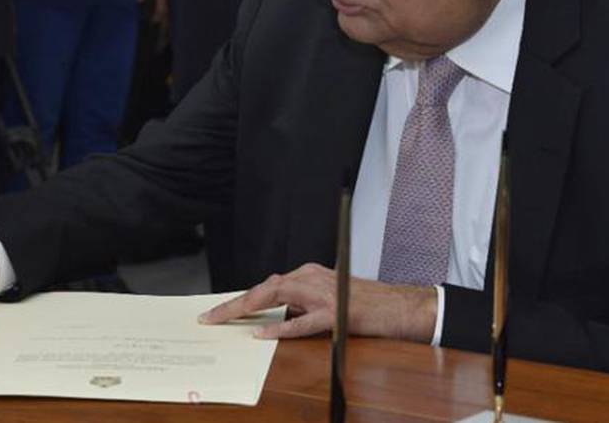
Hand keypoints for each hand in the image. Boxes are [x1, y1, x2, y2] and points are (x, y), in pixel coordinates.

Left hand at [138, 0, 167, 34]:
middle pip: (168, 13)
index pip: (161, 9)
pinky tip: (169, 20)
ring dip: (169, 21)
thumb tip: (139, 0)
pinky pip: (170, 7)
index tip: (154, 23)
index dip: (157, 17)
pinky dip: (169, 14)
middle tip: (165, 36)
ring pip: (170, 11)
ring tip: (169, 32)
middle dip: (166, 24)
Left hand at [199, 263, 436, 342]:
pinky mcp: (335, 312)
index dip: (239, 300)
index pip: (267, 287)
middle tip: (209, 318)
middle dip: (234, 304)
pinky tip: (263, 334)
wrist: (399, 307)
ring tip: (224, 320)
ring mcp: (324, 294)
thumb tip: (271, 319)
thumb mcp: (325, 300)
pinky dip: (281, 327)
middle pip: (264, 289)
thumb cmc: (364, 305)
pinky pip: (303, 320)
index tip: (215, 312)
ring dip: (247, 309)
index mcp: (308, 274)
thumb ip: (300, 305)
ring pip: (277, 297)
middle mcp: (311, 277)